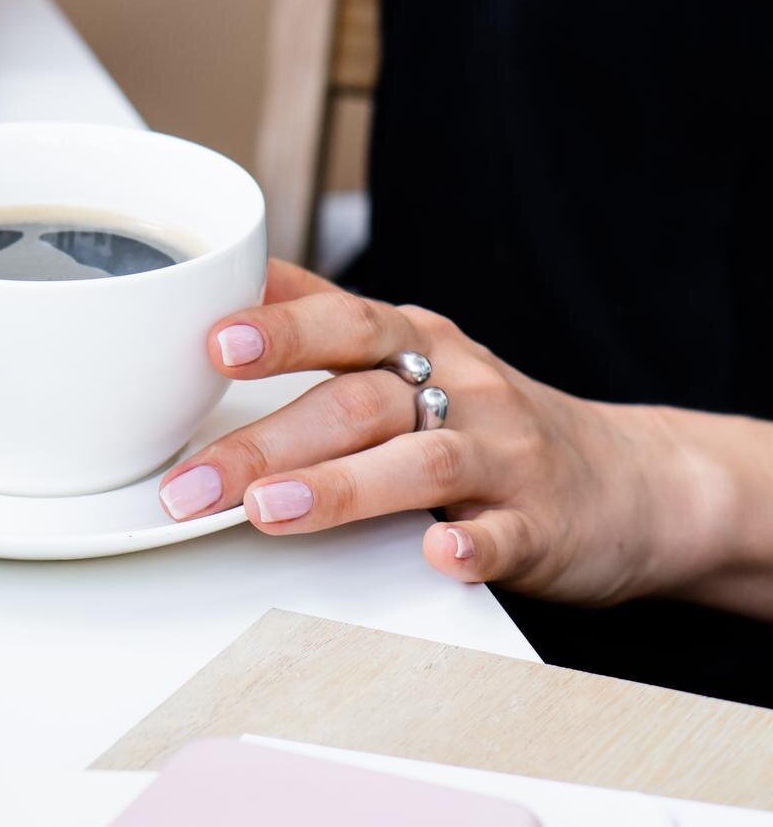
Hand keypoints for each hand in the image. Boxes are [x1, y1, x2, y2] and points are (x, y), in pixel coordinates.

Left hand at [156, 261, 679, 603]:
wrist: (633, 481)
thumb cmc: (493, 419)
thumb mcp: (416, 351)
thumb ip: (330, 319)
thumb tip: (240, 273)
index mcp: (419, 348)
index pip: (344, 324)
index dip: (281, 329)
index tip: (215, 342)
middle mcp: (460, 392)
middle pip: (357, 403)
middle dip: (266, 442)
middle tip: (194, 480)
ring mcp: (504, 459)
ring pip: (421, 463)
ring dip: (340, 487)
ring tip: (270, 511)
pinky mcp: (541, 526)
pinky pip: (505, 535)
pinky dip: (469, 546)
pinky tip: (434, 553)